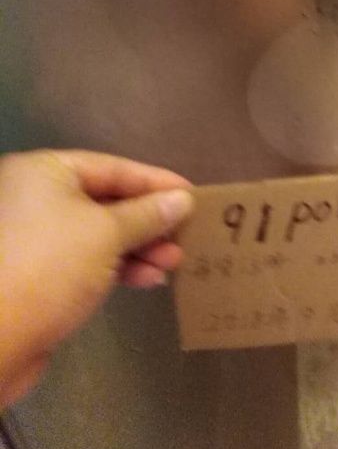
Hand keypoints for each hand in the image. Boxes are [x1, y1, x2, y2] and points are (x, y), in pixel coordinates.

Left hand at [0, 150, 193, 408]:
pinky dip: (117, 267)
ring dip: (139, 247)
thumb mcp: (107, 234)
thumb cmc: (49, 267)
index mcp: (45, 173)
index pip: (113, 168)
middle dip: (149, 221)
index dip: (156, 182)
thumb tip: (182, 199)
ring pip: (99, 234)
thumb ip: (148, 214)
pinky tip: (148, 280)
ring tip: (174, 263)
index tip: (193, 195)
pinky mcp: (35, 275)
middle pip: (107, 201)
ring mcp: (33, 238)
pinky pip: (86, 260)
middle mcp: (35, 198)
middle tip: (186, 235)